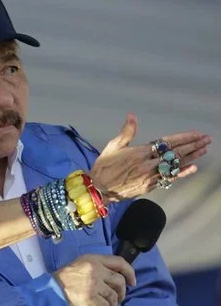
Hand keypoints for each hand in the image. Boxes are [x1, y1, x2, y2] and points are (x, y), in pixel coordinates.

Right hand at [52, 254, 135, 305]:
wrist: (51, 291)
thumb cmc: (64, 279)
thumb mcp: (80, 265)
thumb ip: (96, 267)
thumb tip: (113, 278)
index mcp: (93, 259)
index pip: (119, 262)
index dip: (129, 272)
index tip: (132, 282)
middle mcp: (95, 269)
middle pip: (119, 281)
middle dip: (122, 293)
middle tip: (117, 299)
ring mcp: (93, 283)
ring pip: (114, 296)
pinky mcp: (91, 297)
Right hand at [89, 113, 211, 202]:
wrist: (98, 189)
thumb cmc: (104, 167)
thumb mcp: (112, 146)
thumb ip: (126, 131)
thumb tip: (132, 116)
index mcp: (139, 153)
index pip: (167, 143)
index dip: (184, 138)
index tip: (197, 134)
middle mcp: (148, 165)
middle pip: (175, 153)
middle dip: (193, 145)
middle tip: (206, 139)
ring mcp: (150, 177)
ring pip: (175, 165)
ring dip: (191, 157)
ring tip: (204, 150)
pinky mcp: (150, 186)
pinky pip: (169, 178)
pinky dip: (182, 173)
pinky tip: (193, 168)